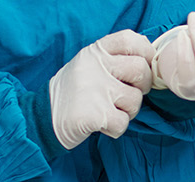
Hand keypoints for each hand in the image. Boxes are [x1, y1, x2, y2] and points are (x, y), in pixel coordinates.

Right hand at [49, 31, 153, 149]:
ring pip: (135, 100)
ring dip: (128, 111)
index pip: (130, 40)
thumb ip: (114, 59)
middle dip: (143, 86)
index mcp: (94, 52)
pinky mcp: (93, 114)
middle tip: (127, 95)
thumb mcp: (89, 65)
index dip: (145, 53)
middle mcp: (94, 66)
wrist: (43, 117)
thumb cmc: (75, 92)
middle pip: (141, 69)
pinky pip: (123, 123)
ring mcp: (95, 89)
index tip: (144, 66)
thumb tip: (150, 59)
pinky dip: (115, 129)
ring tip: (108, 111)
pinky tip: (101, 124)